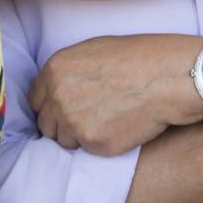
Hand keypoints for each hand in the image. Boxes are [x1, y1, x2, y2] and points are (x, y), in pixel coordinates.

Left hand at [29, 34, 201, 156]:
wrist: (166, 78)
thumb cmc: (137, 58)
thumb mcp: (92, 51)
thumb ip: (67, 71)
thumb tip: (57, 87)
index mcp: (54, 71)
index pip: (36, 100)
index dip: (51, 106)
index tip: (63, 110)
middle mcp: (57, 97)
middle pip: (46, 124)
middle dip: (61, 125)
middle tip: (86, 121)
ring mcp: (73, 122)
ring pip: (64, 141)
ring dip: (79, 137)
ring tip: (105, 124)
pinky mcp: (93, 143)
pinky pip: (87, 151)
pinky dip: (100, 145)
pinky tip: (117, 130)